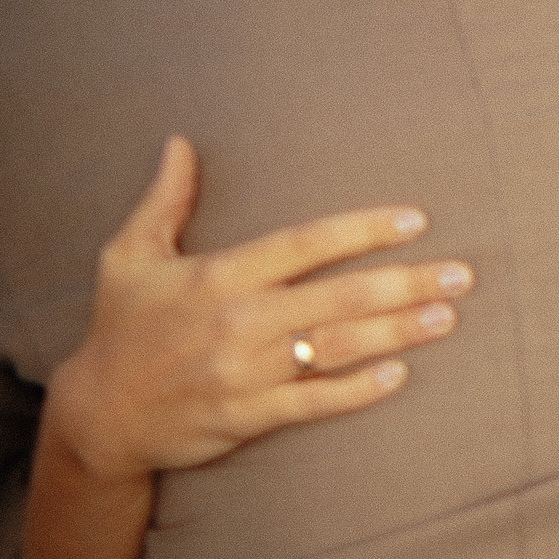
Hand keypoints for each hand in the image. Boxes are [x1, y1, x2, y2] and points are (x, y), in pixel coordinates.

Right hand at [46, 136, 473, 482]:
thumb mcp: (129, 257)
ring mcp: (247, 371)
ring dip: (399, 332)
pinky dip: (358, 390)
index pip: (307, 243)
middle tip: (461, 274)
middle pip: (340, 296)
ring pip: (337, 346)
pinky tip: (400, 375)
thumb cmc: (121, 328)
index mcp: (220, 275)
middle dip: (406, 283)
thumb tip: (180, 143)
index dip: (363, 229)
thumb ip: (164, 201)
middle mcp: (240, 321)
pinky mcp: (248, 416)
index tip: (416, 221)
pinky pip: (314, 402)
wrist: (97, 416)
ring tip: (448, 316)